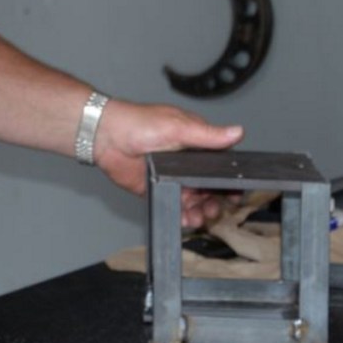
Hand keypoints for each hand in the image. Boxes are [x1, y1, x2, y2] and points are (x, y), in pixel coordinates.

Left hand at [92, 98, 243, 228]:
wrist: (105, 137)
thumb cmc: (137, 123)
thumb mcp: (177, 126)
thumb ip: (207, 135)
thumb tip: (237, 132)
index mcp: (195, 142)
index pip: (221, 164)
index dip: (231, 180)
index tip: (237, 193)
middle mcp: (186, 161)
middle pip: (212, 187)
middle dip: (218, 200)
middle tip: (216, 208)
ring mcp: (173, 176)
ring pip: (197, 200)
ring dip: (203, 211)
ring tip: (201, 216)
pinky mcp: (158, 189)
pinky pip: (176, 206)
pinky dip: (185, 216)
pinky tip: (187, 219)